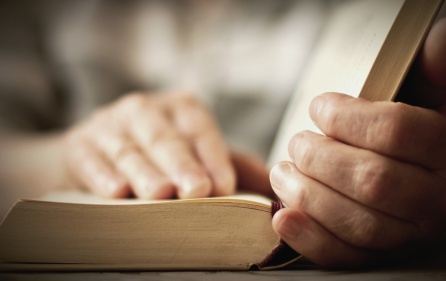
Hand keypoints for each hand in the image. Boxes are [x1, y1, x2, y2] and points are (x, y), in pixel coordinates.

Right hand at [63, 92, 235, 198]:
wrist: (98, 150)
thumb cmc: (159, 153)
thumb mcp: (194, 150)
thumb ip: (232, 165)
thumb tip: (274, 186)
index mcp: (180, 108)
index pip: (200, 129)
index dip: (213, 156)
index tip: (224, 186)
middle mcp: (145, 109)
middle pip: (165, 138)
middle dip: (181, 164)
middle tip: (196, 190)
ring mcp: (109, 125)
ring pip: (129, 150)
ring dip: (144, 172)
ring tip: (159, 194)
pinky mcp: (79, 144)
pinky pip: (91, 159)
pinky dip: (102, 175)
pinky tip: (116, 192)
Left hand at [270, 15, 445, 266]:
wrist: (426, 186)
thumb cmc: (415, 136)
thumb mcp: (424, 99)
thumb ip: (430, 69)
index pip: (396, 132)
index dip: (347, 117)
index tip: (319, 108)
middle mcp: (440, 201)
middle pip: (373, 181)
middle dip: (321, 157)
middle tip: (297, 142)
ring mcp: (410, 236)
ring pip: (356, 222)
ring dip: (308, 193)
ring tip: (282, 170)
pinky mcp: (380, 258)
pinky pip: (344, 257)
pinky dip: (308, 238)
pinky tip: (282, 217)